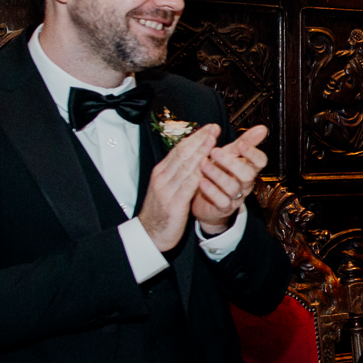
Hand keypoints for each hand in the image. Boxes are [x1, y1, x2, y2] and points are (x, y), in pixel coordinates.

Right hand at [137, 124, 218, 251]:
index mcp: (161, 172)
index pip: (179, 150)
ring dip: (200, 152)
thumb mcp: (168, 189)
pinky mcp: (173, 203)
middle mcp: (162, 177)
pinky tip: (208, 166)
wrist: (149, 234)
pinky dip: (198, 174)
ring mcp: (166, 189)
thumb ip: (178, 175)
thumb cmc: (161, 212)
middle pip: (183, 154)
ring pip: (185, 166)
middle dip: (199, 139)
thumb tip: (193, 160)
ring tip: (213, 140)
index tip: (209, 128)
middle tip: (214, 127)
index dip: (195, 138)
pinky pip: (187, 185)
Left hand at [192, 125, 268, 234]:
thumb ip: (245, 141)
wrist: (206, 199)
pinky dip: (211, 191)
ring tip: (203, 164)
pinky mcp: (223, 207)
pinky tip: (201, 181)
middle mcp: (245, 183)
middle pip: (248, 175)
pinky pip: (221, 201)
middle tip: (215, 151)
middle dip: (231, 163)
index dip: (253, 153)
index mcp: (249, 168)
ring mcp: (235, 196)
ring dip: (217, 175)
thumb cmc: (220, 172)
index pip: (260, 162)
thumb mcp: (231, 154)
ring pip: (233, 188)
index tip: (240, 144)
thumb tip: (262, 128)